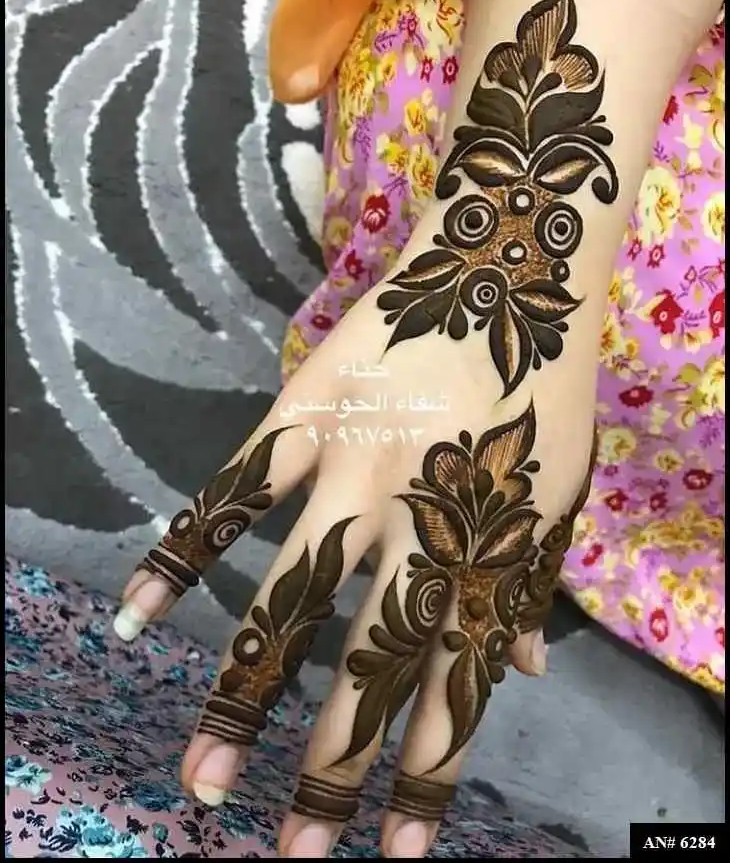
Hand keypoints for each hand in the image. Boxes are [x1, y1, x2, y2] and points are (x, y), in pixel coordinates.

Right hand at [115, 283, 595, 857]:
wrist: (515, 254)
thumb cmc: (545, 377)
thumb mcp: (560, 486)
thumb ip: (537, 583)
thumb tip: (527, 673)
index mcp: (489, 547)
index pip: (458, 692)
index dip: (428, 781)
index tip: (396, 855)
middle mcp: (419, 526)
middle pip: (368, 671)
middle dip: (331, 772)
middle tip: (291, 854)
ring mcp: (354, 472)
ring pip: (289, 603)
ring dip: (244, 699)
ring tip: (204, 780)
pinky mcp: (304, 418)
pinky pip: (231, 496)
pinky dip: (180, 555)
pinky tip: (143, 618)